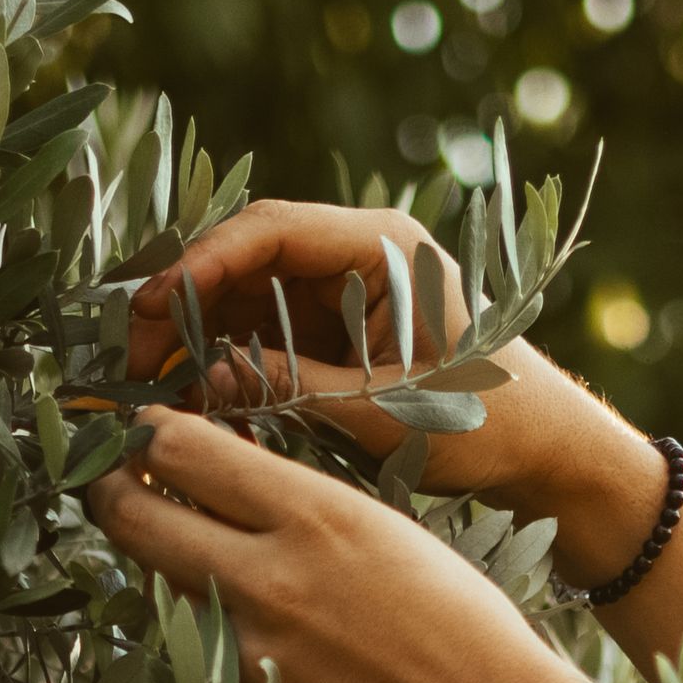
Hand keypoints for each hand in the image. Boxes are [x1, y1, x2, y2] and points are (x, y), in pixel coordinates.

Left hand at [84, 409, 650, 682]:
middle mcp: (268, 580)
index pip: (177, 447)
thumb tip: (214, 472)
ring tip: (202, 567)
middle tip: (115, 486)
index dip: (145, 435)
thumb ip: (294, 503)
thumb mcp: (383, 530)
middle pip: (131, 516)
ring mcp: (246, 655)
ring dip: (162, 570)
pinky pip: (190, 661)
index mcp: (315, 517)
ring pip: (153, 589)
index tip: (142, 436)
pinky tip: (254, 643)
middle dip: (111, 491)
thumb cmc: (457, 623)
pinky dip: (202, 642)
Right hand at [118, 198, 647, 533]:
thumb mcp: (382, 409)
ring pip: (245, 299)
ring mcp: (344, 292)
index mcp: (383, 246)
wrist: (548, 454)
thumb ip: (290, 388)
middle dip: (185, 306)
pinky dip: (227, 366)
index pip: (271, 229)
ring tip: (151, 389)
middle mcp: (358, 255)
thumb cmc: (488, 423)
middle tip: (133, 360)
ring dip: (197, 340)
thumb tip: (199, 385)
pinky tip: (192, 404)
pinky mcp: (336, 332)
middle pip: (246, 259)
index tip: (155, 308)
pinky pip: (264, 334)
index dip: (203, 264)